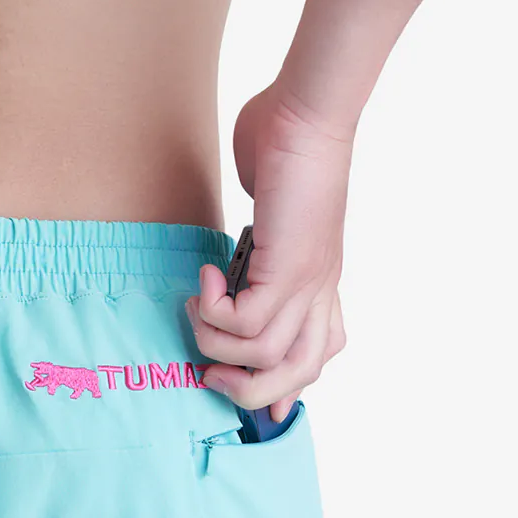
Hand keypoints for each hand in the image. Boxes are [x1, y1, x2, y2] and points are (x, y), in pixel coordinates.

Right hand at [186, 82, 353, 421]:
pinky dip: (213, 309)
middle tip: (208, 371)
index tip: (258, 401)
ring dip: (213, 341)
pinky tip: (207, 276)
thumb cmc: (286, 148)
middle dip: (247, 391)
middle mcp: (319, 289)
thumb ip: (257, 243)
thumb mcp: (271, 212)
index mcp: (319, 280)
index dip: (288, 387)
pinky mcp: (288, 268)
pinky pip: (244, 323)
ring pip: (264, 357)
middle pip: (298, 374)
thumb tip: (227, 262)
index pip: (318, 352)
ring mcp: (307, 282)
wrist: (305, 117)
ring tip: (197, 305)